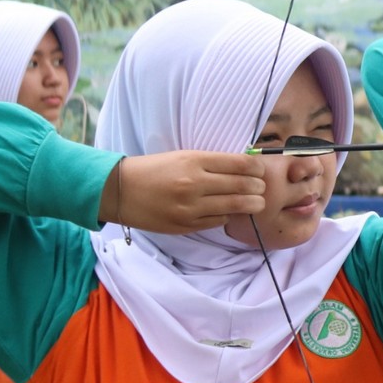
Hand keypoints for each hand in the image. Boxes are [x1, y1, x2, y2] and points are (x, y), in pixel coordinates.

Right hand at [100, 151, 267, 232]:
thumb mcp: (183, 157)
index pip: (240, 163)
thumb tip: (246, 167)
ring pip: (235, 206)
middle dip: (259, 188)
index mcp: (194, 161)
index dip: (257, 168)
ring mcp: (190, 206)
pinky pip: (218, 221)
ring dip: (252, 204)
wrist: (119, 190)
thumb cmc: (154, 170)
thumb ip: (212, 163)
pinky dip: (228, 215)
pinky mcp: (185, 225)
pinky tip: (229, 211)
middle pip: (243, 186)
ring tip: (257, 203)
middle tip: (262, 188)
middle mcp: (194, 183)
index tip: (261, 170)